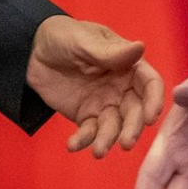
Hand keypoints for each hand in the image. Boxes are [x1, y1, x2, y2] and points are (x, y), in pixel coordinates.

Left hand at [26, 15, 163, 156]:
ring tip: (98, 151)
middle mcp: (121, 87)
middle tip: (126, 143)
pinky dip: (83, 140)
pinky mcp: (86, 116)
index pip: (149, 82)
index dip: (154, 99)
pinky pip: (89, 132)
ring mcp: (104, 103)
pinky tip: (72, 144)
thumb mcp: (84, 41)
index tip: (150, 117)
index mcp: (127, 64)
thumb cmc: (64, 36)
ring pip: (113, 126)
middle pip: (135, 111)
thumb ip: (110, 52)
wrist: (33, 51)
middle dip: (132, 128)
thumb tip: (140, 47)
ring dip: (108, 140)